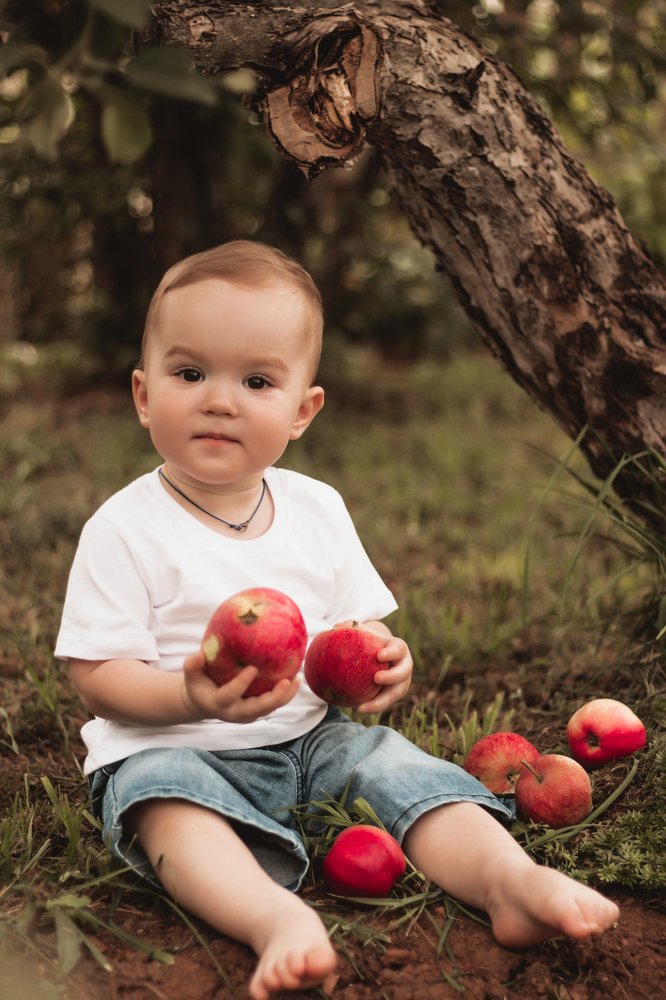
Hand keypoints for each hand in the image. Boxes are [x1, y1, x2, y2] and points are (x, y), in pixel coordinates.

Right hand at [181, 650, 299, 723]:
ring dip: (285, 696)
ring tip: (297, 679)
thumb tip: (200, 653)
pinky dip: (285, 694)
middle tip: (286, 681)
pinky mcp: (257, 711)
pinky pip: (273, 705)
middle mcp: (235, 713)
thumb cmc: (198, 684)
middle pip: (257, 709)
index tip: (253, 668)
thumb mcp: (190, 675)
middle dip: (273, 698)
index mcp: (217, 703)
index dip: (241, 683)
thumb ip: (192, 665)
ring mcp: (248, 714)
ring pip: (269, 708)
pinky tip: (295, 679)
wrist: (203, 703)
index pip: (230, 695)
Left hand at [334, 619, 412, 713]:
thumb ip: (350, 627)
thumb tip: (336, 627)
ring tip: (363, 706)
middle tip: (376, 678)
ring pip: (396, 693)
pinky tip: (358, 708)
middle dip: (392, 676)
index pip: (398, 649)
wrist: (379, 656)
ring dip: (381, 700)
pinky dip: (374, 706)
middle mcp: (404, 665)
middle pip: (403, 672)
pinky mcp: (395, 694)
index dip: (391, 653)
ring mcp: (402, 681)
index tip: (379, 656)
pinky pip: (386, 701)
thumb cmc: (368, 641)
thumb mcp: (362, 632)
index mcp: (398, 648)